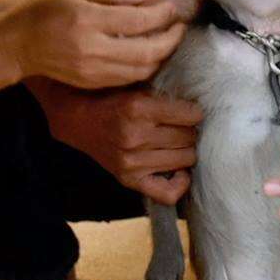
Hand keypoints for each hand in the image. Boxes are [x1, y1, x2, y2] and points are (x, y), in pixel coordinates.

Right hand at [0, 0, 187, 89]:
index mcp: (87, 19)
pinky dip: (146, 68)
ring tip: (170, 41)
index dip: (162, 16)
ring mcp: (91, 70)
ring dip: (161, 57)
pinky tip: (151, 55)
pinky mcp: (91, 83)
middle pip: (146, 52)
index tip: (173, 10)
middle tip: (180, 28)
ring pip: (141, 70)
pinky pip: (128, 79)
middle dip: (170, 41)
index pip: (137, 20)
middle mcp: (91, 48)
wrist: (15, 44)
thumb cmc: (43, 8)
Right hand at [41, 85, 202, 203]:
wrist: (78, 119)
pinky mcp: (128, 179)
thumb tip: (202, 106)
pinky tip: (179, 170)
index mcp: (138, 108)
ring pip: (185, 159)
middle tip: (181, 127)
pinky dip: (181, 182)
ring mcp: (131, 161)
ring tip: (177, 143)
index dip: (194, 112)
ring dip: (185, 150)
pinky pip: (168, 193)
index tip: (189, 111)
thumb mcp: (137, 86)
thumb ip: (165, 94)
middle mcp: (135, 136)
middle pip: (189, 137)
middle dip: (189, 130)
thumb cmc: (112, 98)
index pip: (191, 115)